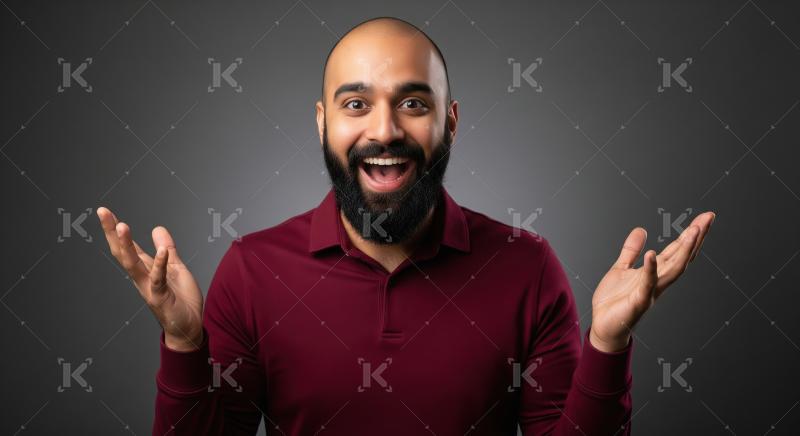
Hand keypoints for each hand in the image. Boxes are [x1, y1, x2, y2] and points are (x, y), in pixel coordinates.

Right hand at [97, 207, 203, 350]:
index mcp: (145, 269)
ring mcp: (149, 288)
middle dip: (112, 232)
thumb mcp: (176, 268)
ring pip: (133, 265)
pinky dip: (159, 265)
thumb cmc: (181, 300)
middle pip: (123, 252)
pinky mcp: (160, 297)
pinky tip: (160, 251)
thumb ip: (167, 250)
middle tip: (102, 212)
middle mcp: (142, 278)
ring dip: (126, 245)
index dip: (116, 229)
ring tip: (121, 226)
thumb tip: (157, 228)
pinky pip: (158, 279)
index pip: (128, 246)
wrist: (189, 327)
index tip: (104, 211)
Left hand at [589, 211, 715, 351]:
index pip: (677, 250)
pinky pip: (647, 284)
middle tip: (708, 218)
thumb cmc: (614, 301)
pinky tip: (653, 254)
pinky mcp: (639, 301)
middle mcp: (658, 281)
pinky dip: (650, 269)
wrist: (603, 326)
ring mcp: (651, 291)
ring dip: (684, 250)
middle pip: (682, 256)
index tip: (705, 218)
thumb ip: (631, 251)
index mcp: (655, 272)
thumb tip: (641, 230)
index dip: (690, 234)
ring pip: (673, 269)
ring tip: (693, 230)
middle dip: (695, 238)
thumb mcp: (621, 268)